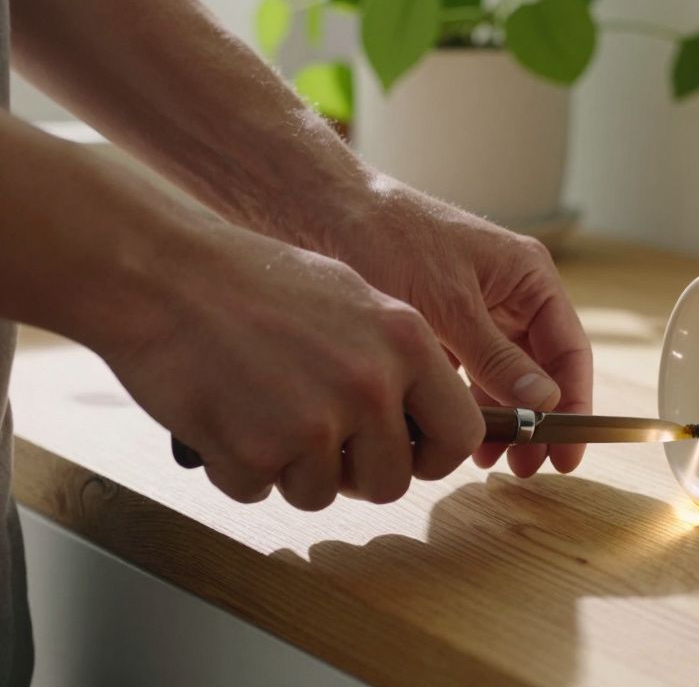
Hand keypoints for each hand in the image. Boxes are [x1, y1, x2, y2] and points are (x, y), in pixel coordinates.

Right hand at [99, 223, 485, 509]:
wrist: (165, 276)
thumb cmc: (255, 281)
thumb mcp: (356, 299)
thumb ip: (397, 358)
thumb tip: (426, 415)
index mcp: (407, 342)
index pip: (461, 434)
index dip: (435, 456)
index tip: (412, 455)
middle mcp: (371, 386)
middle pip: (392, 483)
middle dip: (356, 474)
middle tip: (321, 442)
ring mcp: (314, 424)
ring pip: (322, 494)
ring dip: (292, 470)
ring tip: (263, 412)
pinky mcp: (256, 453)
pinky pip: (260, 491)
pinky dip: (240, 468)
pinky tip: (227, 417)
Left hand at [322, 174, 592, 477]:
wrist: (321, 211)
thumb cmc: (388, 238)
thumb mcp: (448, 305)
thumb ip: (497, 357)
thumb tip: (545, 402)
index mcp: (528, 276)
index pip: (569, 350)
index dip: (574, 405)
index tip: (565, 453)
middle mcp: (509, 295)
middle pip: (541, 370)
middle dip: (536, 421)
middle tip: (525, 468)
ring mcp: (476, 312)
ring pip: (503, 378)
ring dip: (500, 419)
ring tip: (486, 461)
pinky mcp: (442, 328)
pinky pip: (467, 375)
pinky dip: (463, 406)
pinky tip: (451, 434)